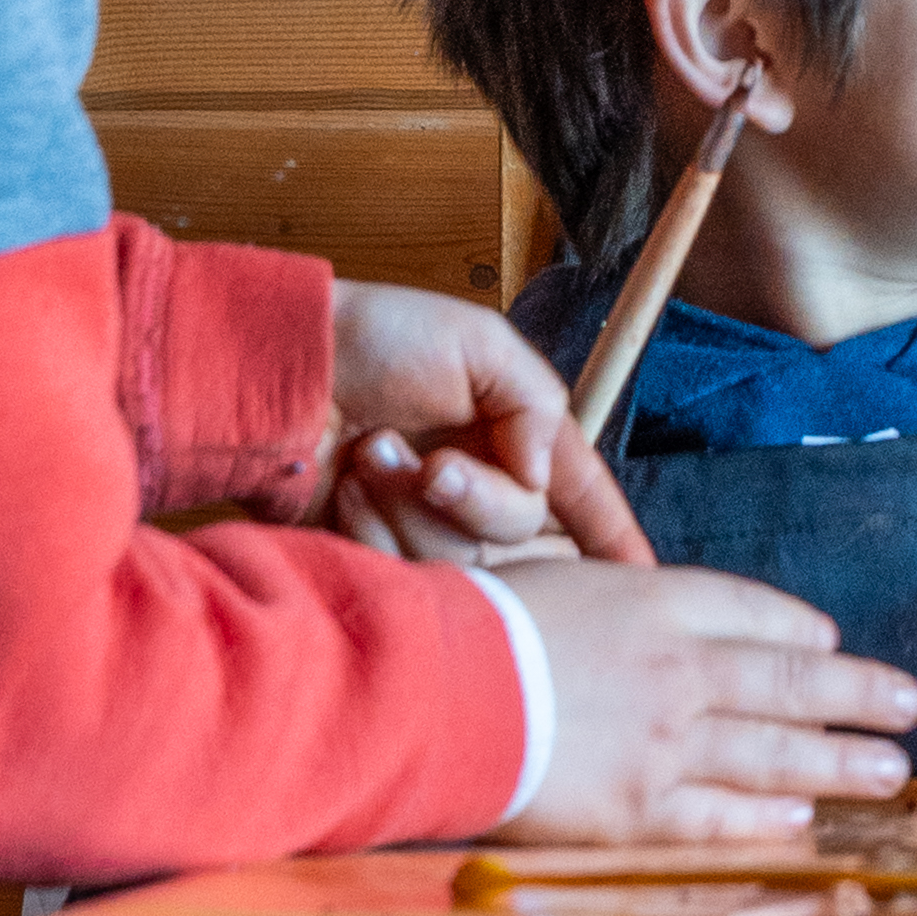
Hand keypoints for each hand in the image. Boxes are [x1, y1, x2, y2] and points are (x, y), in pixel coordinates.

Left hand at [319, 281, 651, 564]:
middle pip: (524, 538)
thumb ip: (537, 406)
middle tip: (432, 463)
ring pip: (462, 560)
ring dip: (410, 504)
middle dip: (477, 500)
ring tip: (373, 455)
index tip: (643, 577)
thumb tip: (542, 480)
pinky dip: (372, 526)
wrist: (273, 370)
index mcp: (515, 437)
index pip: (580, 496)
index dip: (614, 536)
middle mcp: (478, 487)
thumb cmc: (373, 337)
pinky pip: (403, 573)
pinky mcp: (375, 554)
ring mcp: (424, 525)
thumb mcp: (480, 343)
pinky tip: (349, 486)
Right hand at [491, 558, 916, 844]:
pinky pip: (723, 816)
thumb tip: (639, 620)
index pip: (753, 611)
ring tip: (891, 769)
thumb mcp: (552, 583)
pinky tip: (805, 818)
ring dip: (842, 761)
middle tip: (908, 704)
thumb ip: (611, 606)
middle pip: (790, 682)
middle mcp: (681, 669)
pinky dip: (769, 817)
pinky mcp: (641, 807)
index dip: (798, 631)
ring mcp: (668, 741)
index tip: (829, 644)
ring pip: (778, 752)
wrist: (432, 689)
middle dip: (858, 695)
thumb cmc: (472, 628)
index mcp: (655, 601)